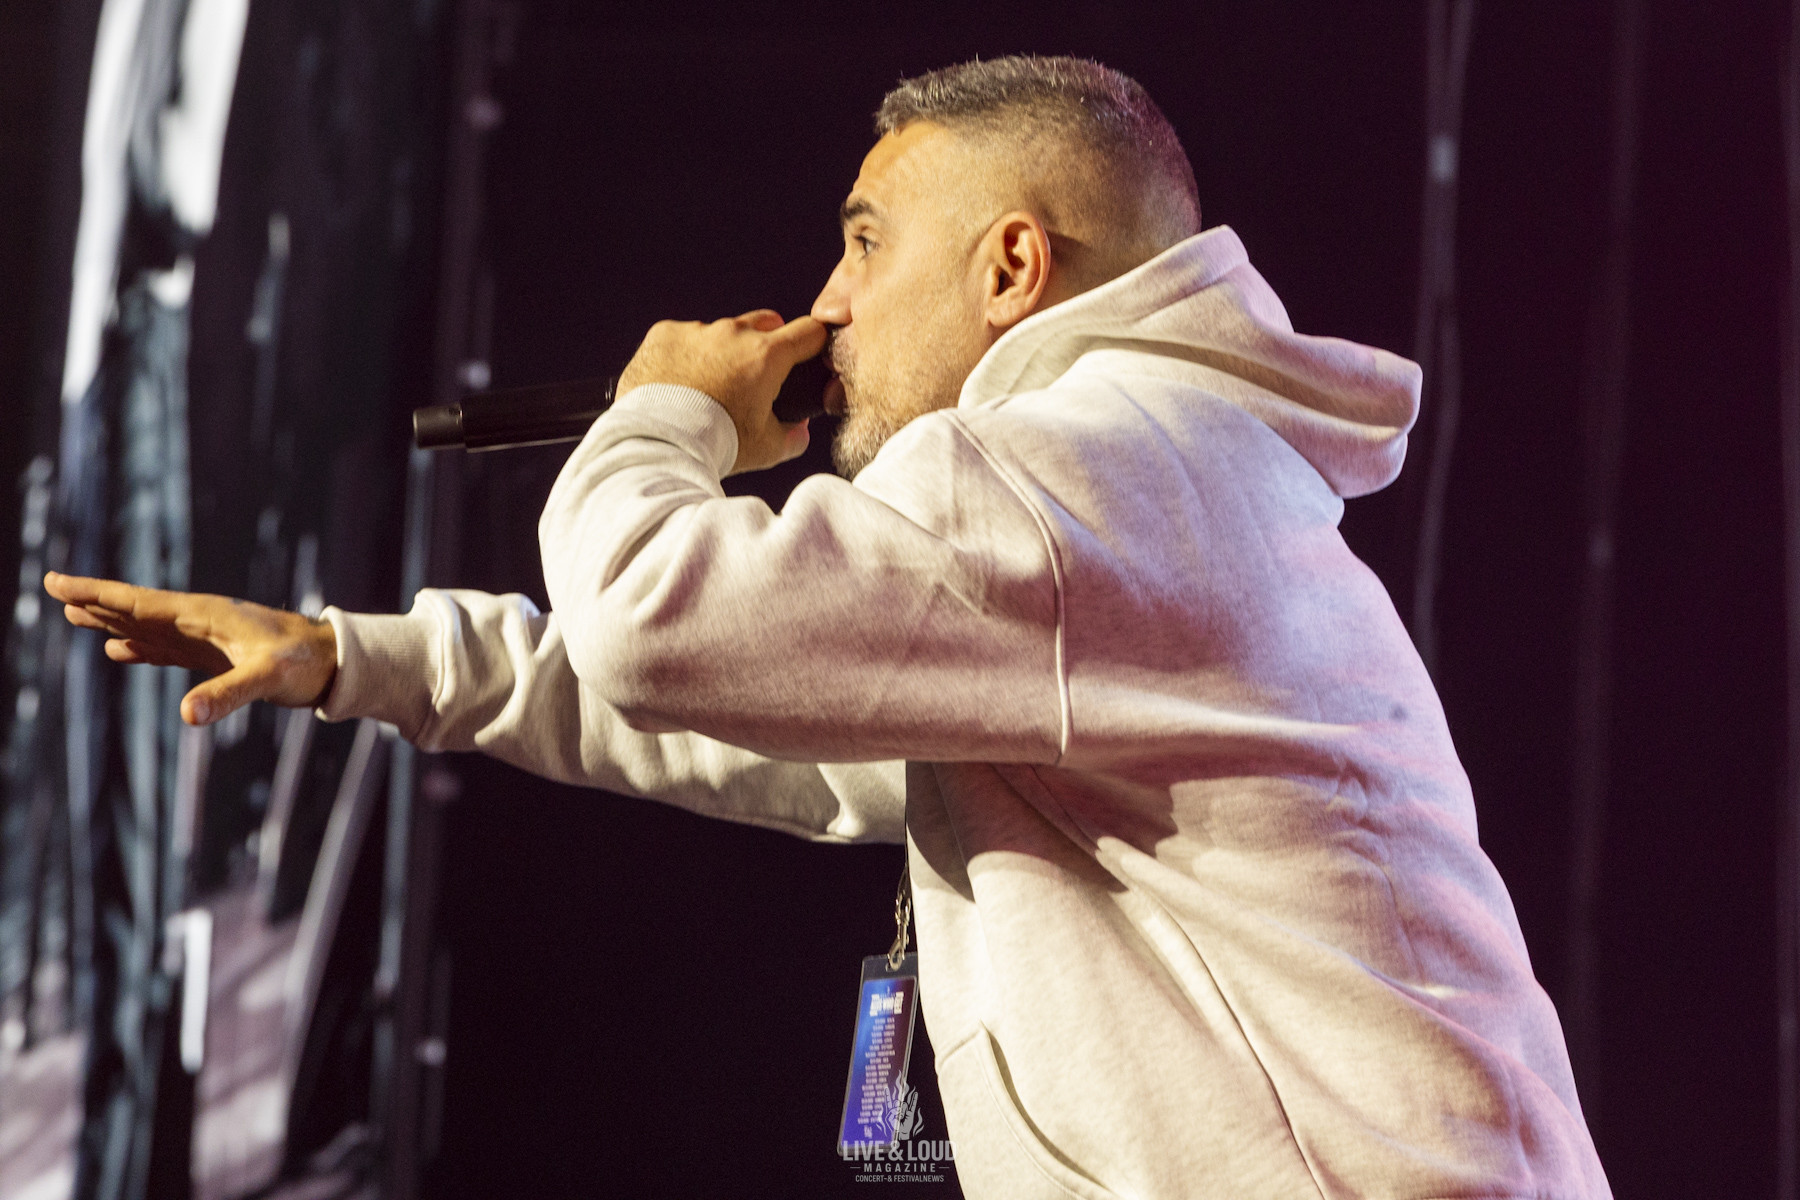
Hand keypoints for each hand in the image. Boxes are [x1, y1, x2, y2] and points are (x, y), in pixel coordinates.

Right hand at [44, 572, 337, 726]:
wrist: (336, 663)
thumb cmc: (306, 664)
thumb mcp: (268, 679)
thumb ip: (229, 695)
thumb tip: (187, 715)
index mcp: (204, 615)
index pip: (139, 602)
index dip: (97, 594)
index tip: (59, 583)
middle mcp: (200, 620)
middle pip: (136, 608)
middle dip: (95, 601)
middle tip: (53, 588)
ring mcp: (206, 637)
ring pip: (147, 626)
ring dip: (111, 622)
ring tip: (75, 615)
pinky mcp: (215, 655)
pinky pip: (166, 648)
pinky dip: (139, 647)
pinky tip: (119, 651)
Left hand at [615, 310, 827, 473]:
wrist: (657, 445)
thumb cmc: (715, 446)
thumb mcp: (766, 449)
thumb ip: (793, 436)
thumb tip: (800, 429)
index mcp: (766, 356)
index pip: (809, 332)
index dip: (814, 343)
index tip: (807, 356)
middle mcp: (733, 333)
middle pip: (765, 323)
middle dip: (766, 345)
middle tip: (753, 378)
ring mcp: (696, 330)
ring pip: (719, 334)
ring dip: (719, 354)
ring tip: (704, 391)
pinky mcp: (664, 335)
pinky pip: (682, 339)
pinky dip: (683, 357)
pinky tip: (675, 385)